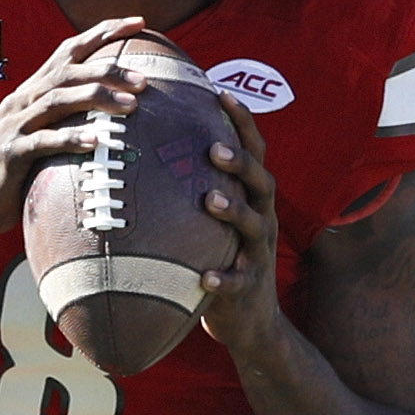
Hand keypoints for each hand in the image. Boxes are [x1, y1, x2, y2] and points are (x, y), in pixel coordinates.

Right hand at [0, 17, 148, 234]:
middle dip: (108, 70)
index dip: (103, 32)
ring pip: (58, 100)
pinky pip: (43, 142)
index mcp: (34, 89)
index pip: (70, 51)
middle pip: (68, 72)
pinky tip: (95, 141)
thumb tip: (115, 109)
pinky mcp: (11, 153)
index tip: (139, 22)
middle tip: (143, 80)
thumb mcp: (40, 129)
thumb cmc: (15, 163)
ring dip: (96, 99)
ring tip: (131, 106)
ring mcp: (16, 124)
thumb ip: (67, 115)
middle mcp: (24, 99)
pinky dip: (70, 138)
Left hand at [197, 92, 282, 358]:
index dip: (242, 123)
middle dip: (240, 163)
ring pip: (255, 228)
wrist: (250, 321)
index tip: (221, 93)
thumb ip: (198, 183)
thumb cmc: (222, 256)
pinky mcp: (250, 289)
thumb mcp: (217, 218)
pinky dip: (224, 279)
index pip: (253, 152)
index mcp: (254, 198)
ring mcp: (259, 254)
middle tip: (213, 148)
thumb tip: (151, 140)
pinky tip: (206, 277)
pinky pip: (239, 282)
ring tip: (210, 200)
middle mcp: (263, 219)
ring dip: (235, 211)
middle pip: (261, 182)